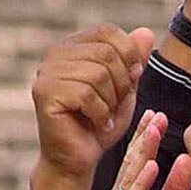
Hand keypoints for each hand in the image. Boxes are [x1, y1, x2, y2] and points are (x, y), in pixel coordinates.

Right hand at [32, 24, 153, 178]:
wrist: (81, 157)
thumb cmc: (102, 122)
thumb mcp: (126, 89)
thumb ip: (134, 61)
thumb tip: (146, 32)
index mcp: (74, 47)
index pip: (109, 32)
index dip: (129, 56)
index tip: (131, 80)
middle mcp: (56, 54)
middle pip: (107, 53)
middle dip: (122, 83)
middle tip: (114, 105)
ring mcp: (47, 73)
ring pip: (98, 74)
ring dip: (111, 101)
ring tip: (104, 115)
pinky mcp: (44, 94)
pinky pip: (86, 95)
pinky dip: (101, 114)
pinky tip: (97, 124)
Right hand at [103, 111, 190, 189]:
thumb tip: (186, 161)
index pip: (140, 158)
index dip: (148, 136)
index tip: (159, 114)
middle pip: (133, 159)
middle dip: (145, 134)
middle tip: (156, 110)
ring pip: (130, 173)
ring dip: (142, 150)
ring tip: (153, 128)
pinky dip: (141, 182)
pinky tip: (150, 166)